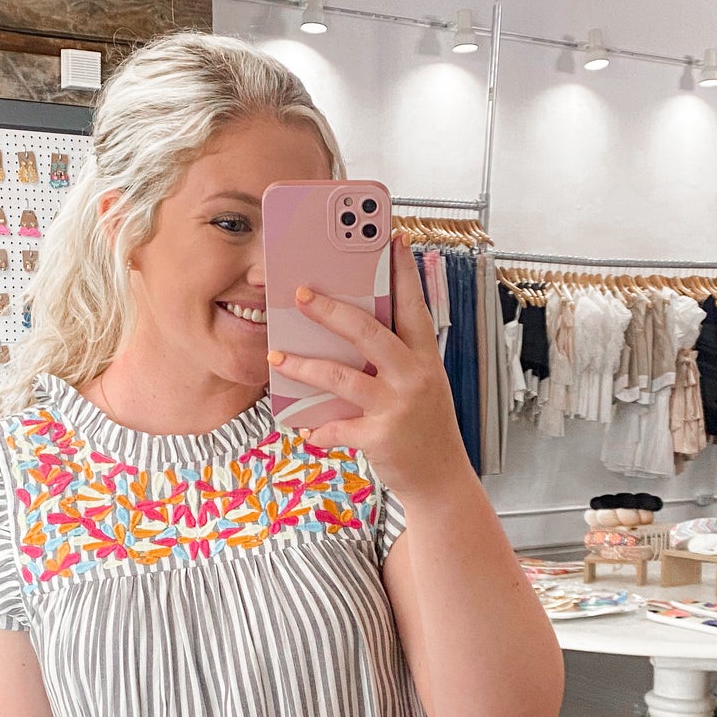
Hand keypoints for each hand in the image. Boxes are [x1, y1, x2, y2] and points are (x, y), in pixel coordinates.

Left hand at [266, 231, 469, 505]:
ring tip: (276, 356)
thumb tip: (348, 328)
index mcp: (424, 357)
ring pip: (342, 377)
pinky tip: (304, 428)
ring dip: (304, 366)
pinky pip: (337, 427)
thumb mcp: (421, 384)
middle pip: (368, 332)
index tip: (391, 237)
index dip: (403, 270)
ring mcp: (397, 407)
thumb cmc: (425, 427)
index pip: (414, 304)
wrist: (440, 479)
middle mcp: (414, 376)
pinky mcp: (380, 437)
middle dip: (331, 310)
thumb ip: (393, 357)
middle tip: (300, 294)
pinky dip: (318, 429)